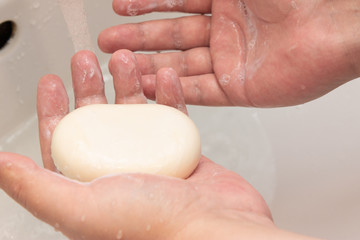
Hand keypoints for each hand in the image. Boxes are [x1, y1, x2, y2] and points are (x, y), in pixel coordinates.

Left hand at [0, 50, 271, 239]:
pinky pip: (170, 117)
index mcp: (90, 188)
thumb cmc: (153, 228)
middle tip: (86, 61)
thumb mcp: (81, 207)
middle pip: (99, 121)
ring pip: (134, 114)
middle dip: (89, 87)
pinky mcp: (180, 154)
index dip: (52, 111)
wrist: (215, 231)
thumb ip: (37, 186)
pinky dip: (167, 95)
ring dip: (127, 83)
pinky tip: (164, 77)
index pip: (63, 143)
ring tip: (125, 59)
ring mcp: (151, 162)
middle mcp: (119, 173)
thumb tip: (0, 166)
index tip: (50, 83)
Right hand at [98, 0, 359, 106]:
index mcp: (226, 0)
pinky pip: (199, 90)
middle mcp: (226, 31)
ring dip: (150, 64)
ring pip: (180, 64)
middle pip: (171, 35)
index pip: (175, 1)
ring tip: (120, 66)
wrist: (332, 29)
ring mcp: (230, 61)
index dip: (146, 3)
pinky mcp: (238, 88)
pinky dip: (173, 88)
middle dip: (138, 37)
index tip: (118, 6)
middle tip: (108, 41)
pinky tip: (149, 86)